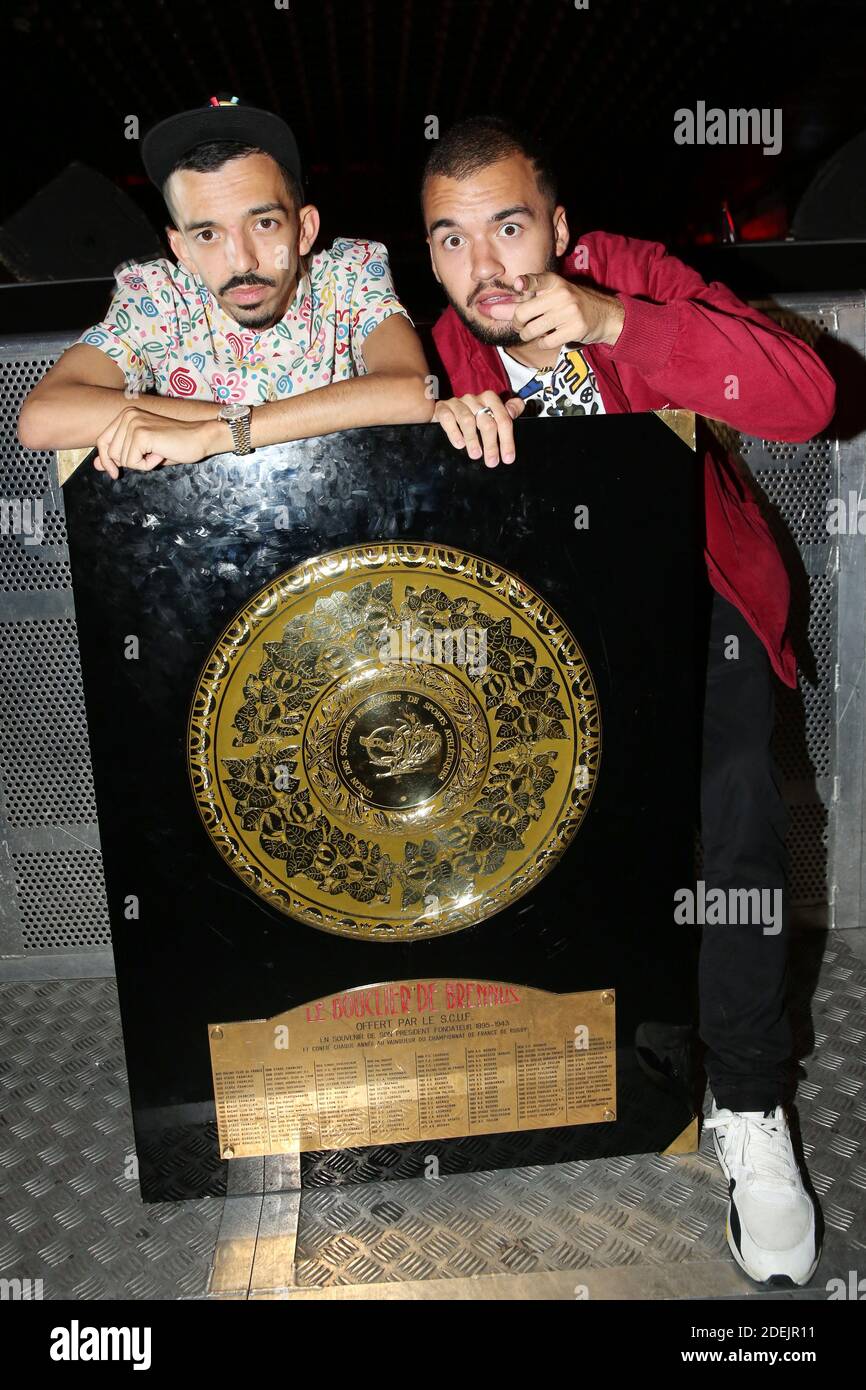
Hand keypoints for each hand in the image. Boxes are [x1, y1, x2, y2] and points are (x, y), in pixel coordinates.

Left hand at [93, 408, 225, 478]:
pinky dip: (148, 465)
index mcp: (126, 415)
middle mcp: (128, 416)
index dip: (106, 460)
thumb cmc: (176, 445)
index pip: (103, 441)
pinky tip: (160, 454)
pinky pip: (134, 462)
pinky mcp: (141, 434)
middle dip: (130, 462)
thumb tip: (98, 466)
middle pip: (111, 453)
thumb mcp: (143, 452)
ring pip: (122, 459)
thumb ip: (120, 456)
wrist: (200, 438)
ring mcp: (134, 423)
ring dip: (142, 464)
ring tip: (158, 452)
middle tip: (152, 454)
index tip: (114, 473)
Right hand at [433, 391, 524, 468]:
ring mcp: (457, 403)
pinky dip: (454, 432)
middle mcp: (474, 399)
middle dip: (491, 443)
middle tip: (492, 461)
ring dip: (473, 440)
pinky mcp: (442, 408)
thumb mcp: (491, 415)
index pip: (502, 418)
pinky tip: (459, 444)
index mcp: (489, 399)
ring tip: (476, 455)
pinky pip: (448, 418)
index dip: (507, 439)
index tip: (507, 458)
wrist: (445, 413)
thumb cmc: (472, 417)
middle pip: (486, 421)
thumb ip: (506, 412)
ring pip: (467, 420)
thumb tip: (516, 410)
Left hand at [485, 272, 624, 349]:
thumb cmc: (570, 305)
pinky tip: (551, 337)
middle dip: (517, 324)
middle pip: (523, 313)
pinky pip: (546, 342)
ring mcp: (570, 311)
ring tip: (536, 332)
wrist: (603, 315)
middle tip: (522, 326)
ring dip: (528, 335)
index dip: (527, 283)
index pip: (538, 281)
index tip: (519, 284)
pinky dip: (543, 343)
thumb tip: (491, 311)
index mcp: (554, 282)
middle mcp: (562, 294)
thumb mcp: (550, 297)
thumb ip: (520, 302)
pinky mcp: (576, 328)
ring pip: (532, 330)